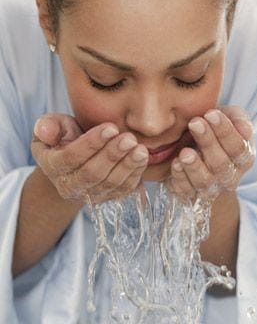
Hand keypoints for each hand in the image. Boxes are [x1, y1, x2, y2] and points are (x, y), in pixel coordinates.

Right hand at [31, 114, 148, 204]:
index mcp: (53, 167)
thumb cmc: (64, 138)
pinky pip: (124, 189)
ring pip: (111, 184)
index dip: (92, 143)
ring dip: (127, 166)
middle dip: (112, 155)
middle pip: (93, 174)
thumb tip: (46, 131)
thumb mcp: (51, 127)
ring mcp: (91, 195)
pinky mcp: (109, 197)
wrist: (76, 160)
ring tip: (140, 149)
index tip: (111, 128)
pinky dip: (135, 174)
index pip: (72, 158)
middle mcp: (70, 186)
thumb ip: (48, 126)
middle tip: (129, 138)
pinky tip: (142, 158)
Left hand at [164, 106, 255, 202]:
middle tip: (195, 123)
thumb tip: (242, 127)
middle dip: (208, 142)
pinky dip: (180, 177)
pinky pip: (185, 189)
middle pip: (221, 164)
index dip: (225, 131)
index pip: (238, 147)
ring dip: (194, 166)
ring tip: (185, 152)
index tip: (211, 114)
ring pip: (204, 181)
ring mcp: (210, 188)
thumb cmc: (213, 131)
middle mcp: (229, 176)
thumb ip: (236, 119)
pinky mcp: (189, 194)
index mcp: (243, 157)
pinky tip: (175, 163)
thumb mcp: (228, 119)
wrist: (194, 151)